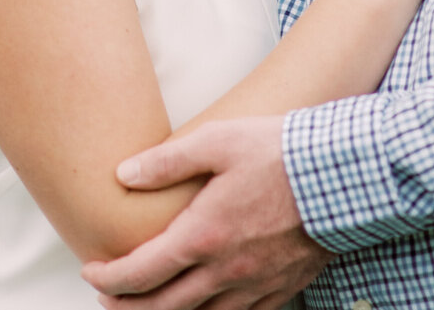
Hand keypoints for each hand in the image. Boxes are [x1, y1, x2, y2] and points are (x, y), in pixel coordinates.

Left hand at [81, 116, 327, 309]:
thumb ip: (167, 161)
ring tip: (147, 305)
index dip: (108, 277)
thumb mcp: (218, 139)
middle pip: (162, 308)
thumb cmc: (279, 152)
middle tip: (107, 296)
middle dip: (127, 307)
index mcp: (202, 236)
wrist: (343, 177)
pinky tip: (204, 308)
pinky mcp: (281, 290)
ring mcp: (254, 287)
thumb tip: (123, 174)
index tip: (90, 270)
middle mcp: (224, 272)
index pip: (141, 272)